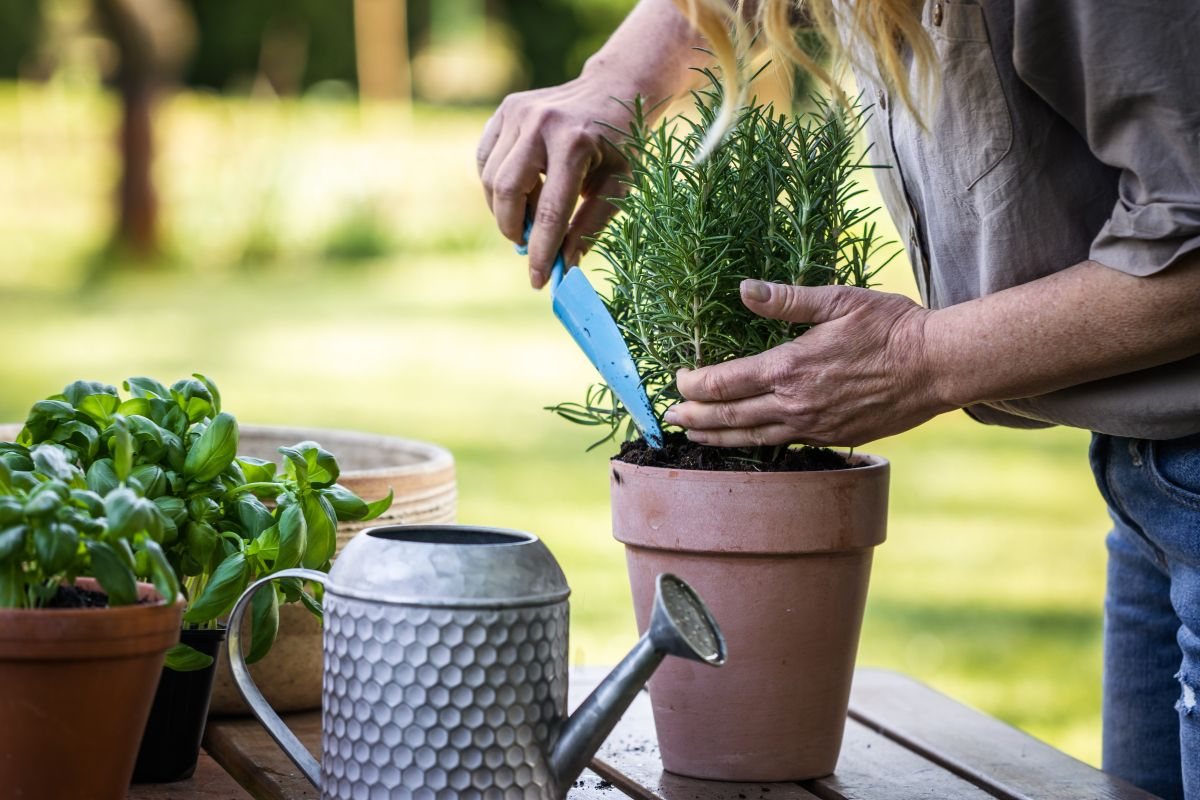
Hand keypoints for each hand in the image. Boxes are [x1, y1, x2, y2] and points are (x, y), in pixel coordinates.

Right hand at [477, 74, 634, 288]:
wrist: (615, 89)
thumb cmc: (622, 144)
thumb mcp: (619, 187)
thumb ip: (590, 226)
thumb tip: (564, 266)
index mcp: (576, 143)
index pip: (550, 211)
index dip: (542, 251)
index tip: (538, 281)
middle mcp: (541, 123)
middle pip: (507, 192)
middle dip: (514, 229)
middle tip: (529, 246)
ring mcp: (518, 112)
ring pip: (491, 179)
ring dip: (506, 210)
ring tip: (532, 215)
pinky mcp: (505, 110)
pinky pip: (486, 160)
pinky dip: (496, 186)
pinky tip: (521, 191)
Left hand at [664, 280, 955, 446]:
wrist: (937, 367)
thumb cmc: (892, 327)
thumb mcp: (839, 300)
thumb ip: (787, 299)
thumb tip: (745, 289)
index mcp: (790, 367)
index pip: (724, 383)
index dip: (695, 384)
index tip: (679, 380)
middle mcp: (795, 403)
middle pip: (729, 417)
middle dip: (694, 417)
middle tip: (670, 417)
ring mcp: (814, 426)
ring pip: (752, 439)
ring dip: (718, 437)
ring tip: (693, 436)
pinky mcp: (833, 438)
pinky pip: (783, 446)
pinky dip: (755, 446)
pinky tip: (746, 443)